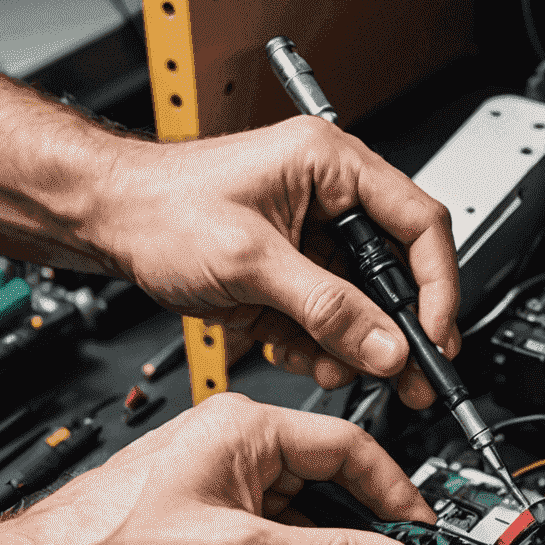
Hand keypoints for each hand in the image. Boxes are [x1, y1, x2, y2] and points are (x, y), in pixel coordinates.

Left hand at [0, 393, 434, 544]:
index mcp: (244, 429)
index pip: (354, 447)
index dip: (398, 495)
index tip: (425, 538)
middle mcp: (232, 451)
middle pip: (332, 486)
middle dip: (367, 535)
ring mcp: (217, 492)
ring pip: (304, 520)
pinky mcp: (205, 531)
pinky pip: (274, 544)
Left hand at [100, 115, 460, 402]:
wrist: (108, 221)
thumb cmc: (160, 206)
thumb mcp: (251, 260)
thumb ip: (327, 308)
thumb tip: (387, 346)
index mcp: (332, 166)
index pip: (420, 225)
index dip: (437, 287)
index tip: (432, 337)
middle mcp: (333, 200)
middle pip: (399, 273)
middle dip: (400, 331)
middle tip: (413, 378)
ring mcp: (316, 242)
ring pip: (367, 306)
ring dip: (358, 347)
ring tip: (340, 368)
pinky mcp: (297, 276)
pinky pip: (333, 321)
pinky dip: (324, 348)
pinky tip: (305, 356)